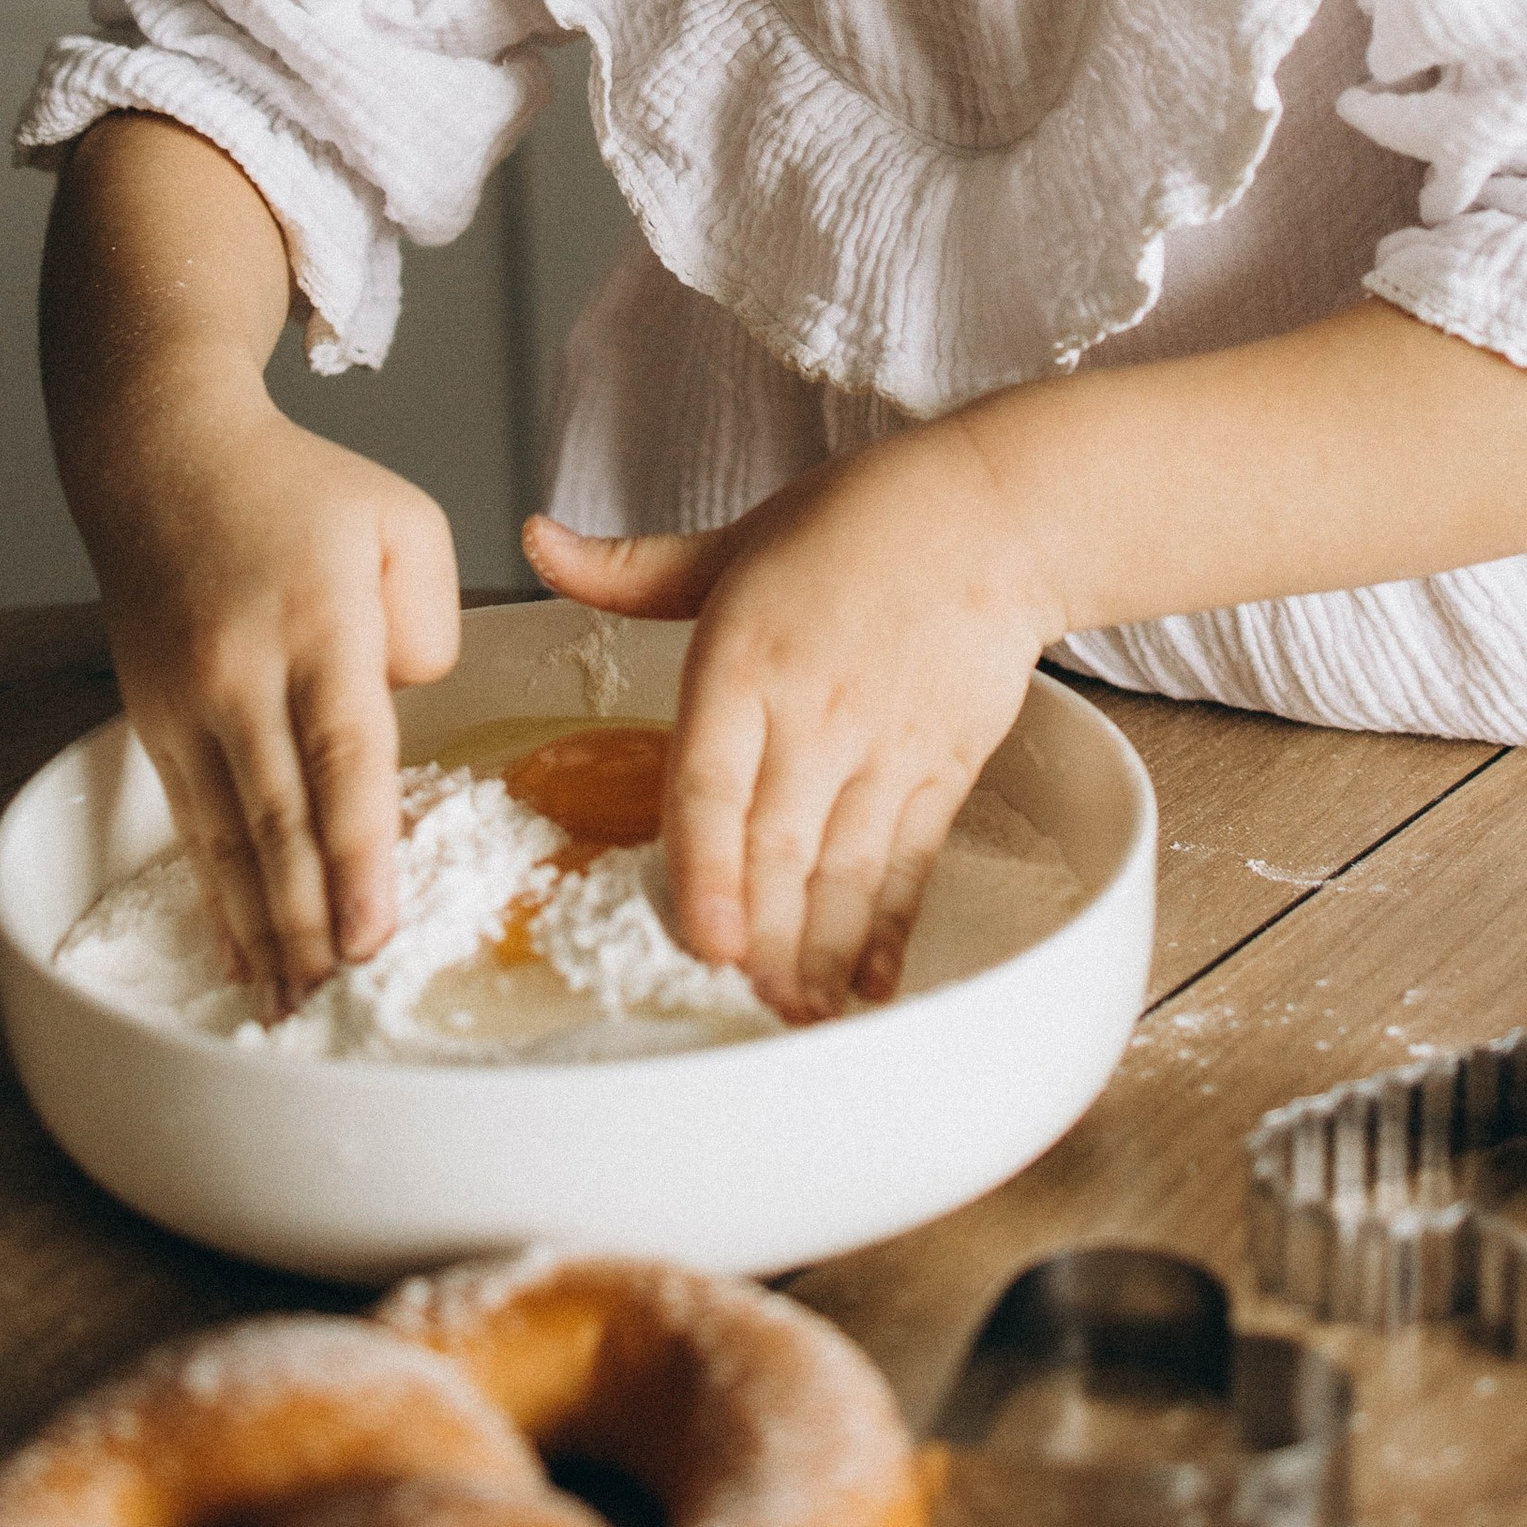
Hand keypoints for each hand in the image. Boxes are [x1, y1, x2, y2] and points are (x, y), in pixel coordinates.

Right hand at [39, 114, 459, 1015]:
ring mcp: (187, 703)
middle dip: (308, 920)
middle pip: (280, 815)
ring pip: (228, 836)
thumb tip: (408, 712)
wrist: (161, 457)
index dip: (358, 852)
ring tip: (290, 1008)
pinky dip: (215, 896)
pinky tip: (236, 953)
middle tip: (338, 1004)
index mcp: (317, 621)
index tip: (374, 931)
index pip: (344, 754)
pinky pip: (190, 825)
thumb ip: (430, 625)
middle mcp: (243, 672)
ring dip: (261, 929)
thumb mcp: (405, 524)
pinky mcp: (153, 722)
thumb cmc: (300, 493)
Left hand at [524, 420, 1058, 1022]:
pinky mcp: (942, 765)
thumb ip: (632, 569)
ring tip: (800, 1013)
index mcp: (744, 658)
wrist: (991, 513)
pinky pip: (910, 858)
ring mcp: (884, 744)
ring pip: (846, 866)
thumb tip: (535, 540)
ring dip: (823, 948)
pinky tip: (871, 978)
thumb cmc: (857, 523)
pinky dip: (891, 924)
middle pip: (779, 844)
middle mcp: (814, 710)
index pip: (711, 782)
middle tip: (744, 1008)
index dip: (706, 868)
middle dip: (764, 937)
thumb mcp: (735, 541)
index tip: (706, 939)